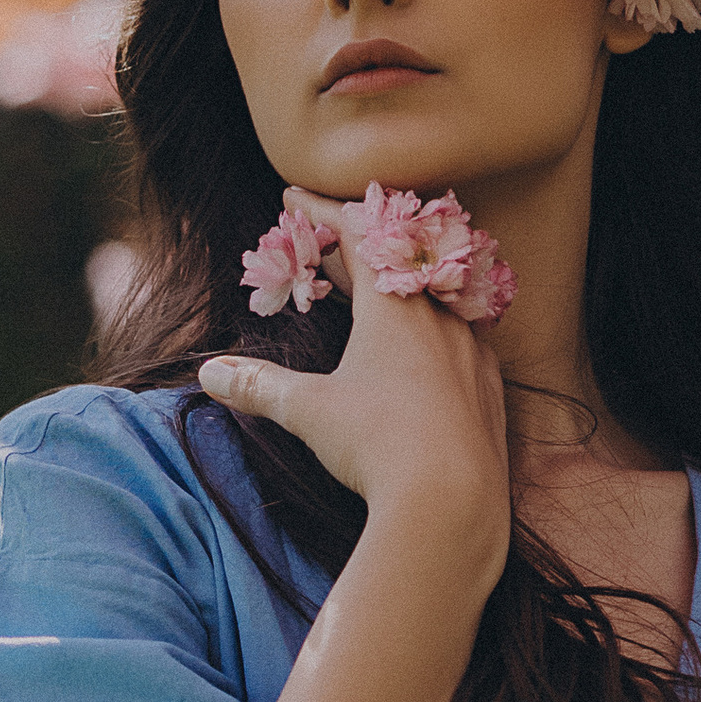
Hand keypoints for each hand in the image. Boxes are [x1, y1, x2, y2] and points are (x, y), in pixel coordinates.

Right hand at [199, 187, 510, 589]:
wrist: (454, 502)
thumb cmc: (377, 445)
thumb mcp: (308, 411)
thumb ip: (260, 385)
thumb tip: (210, 373)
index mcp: (394, 303)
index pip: (358, 231)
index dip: (321, 211)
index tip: (293, 199)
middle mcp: (439, 314)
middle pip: (397, 258)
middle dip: (354, 249)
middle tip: (320, 249)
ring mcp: (472, 348)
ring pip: (433, 296)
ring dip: (395, 289)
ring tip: (364, 301)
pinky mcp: (489, 386)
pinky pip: (461, 336)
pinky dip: (431, 329)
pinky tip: (417, 355)